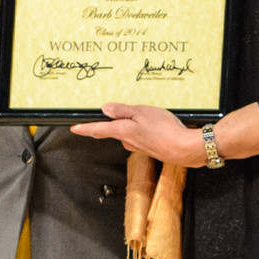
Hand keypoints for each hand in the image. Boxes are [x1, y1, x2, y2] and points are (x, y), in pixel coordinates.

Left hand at [72, 102, 201, 165]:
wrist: (184, 149)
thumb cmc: (165, 129)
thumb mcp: (142, 112)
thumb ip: (122, 110)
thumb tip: (105, 109)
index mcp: (122, 131)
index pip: (98, 129)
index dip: (85, 128)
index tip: (74, 128)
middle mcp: (127, 141)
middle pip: (114, 129)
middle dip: (116, 121)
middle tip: (121, 110)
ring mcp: (137, 146)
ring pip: (129, 132)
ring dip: (134, 124)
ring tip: (148, 115)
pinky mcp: (148, 148)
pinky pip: (140, 136)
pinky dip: (144, 129)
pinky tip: (156, 125)